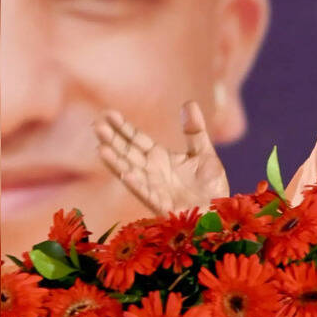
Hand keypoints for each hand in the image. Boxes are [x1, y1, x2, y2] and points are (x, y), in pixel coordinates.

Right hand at [93, 101, 229, 215]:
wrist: (219, 213)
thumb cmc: (210, 187)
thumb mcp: (204, 153)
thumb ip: (194, 131)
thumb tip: (189, 103)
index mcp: (159, 158)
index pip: (136, 140)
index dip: (122, 128)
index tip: (108, 113)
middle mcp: (152, 172)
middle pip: (128, 153)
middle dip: (112, 141)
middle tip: (97, 126)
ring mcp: (154, 188)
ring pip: (130, 172)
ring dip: (115, 162)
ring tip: (100, 148)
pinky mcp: (162, 205)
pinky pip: (147, 193)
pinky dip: (136, 184)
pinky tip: (125, 173)